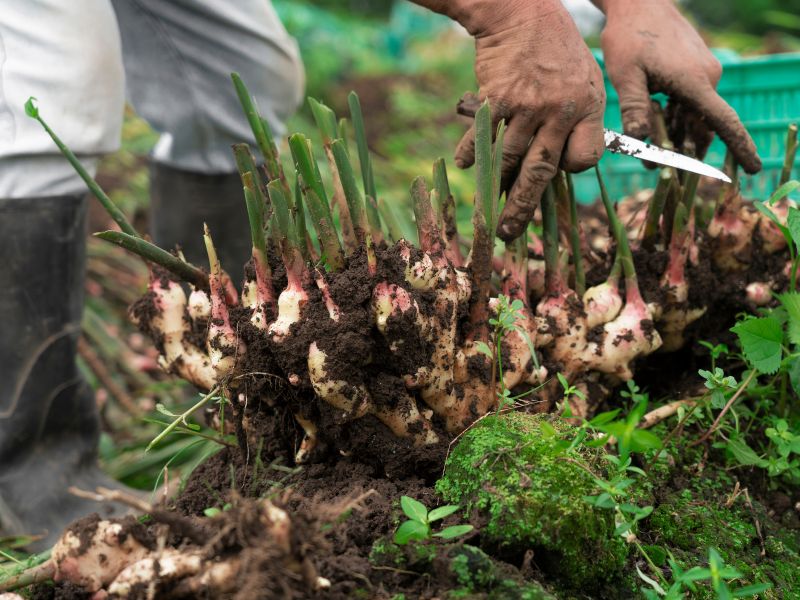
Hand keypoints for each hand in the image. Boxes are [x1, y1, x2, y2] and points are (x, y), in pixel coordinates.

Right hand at [420, 0, 605, 241]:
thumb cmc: (553, 46)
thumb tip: (561, 161)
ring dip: (495, 187)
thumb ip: (579, 117)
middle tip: (509, 231)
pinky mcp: (498, 97)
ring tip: (484, 209)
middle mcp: (561, 110)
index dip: (568, 169)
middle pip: (543, 171)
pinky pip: (483, 136)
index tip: (554, 171)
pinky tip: (462, 165)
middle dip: (525, 206)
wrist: (520, 11)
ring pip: (510, 159)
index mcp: (588, 106)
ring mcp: (529, 105)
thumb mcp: (584, 76)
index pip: (584, 158)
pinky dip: (471, 153)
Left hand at [598, 0, 760, 172]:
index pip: (724, 123)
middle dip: (686, 152)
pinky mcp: (695, 69)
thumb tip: (639, 142)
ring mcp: (703, 73)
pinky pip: (690, 103)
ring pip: (695, 116)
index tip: (754, 169)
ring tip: (652, 157)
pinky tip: (657, 129)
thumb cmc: (629, 38)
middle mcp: (708, 78)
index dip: (740, 148)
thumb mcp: (626, 76)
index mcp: (696, 83)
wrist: (638, 3)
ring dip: (678, 137)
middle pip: (704, 126)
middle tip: (661, 171)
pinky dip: (676, 119)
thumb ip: (634, 109)